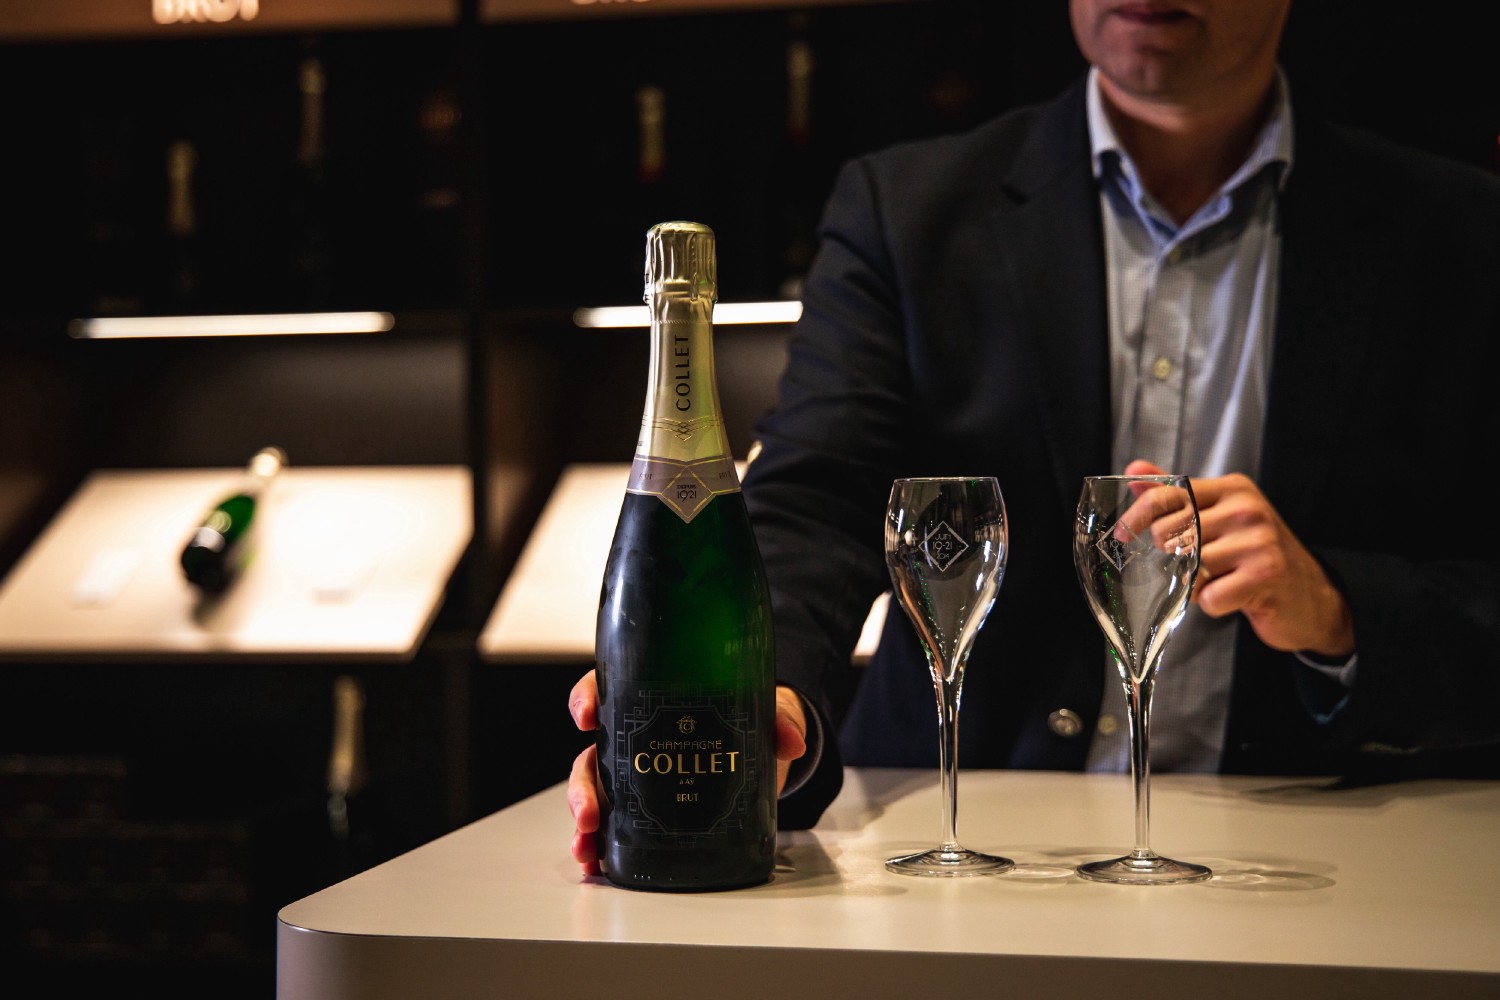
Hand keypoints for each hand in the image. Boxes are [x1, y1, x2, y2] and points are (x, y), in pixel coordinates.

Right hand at [566, 670, 808, 875]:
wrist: (767, 753)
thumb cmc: (753, 720)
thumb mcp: (767, 712)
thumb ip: (779, 720)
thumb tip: (792, 742)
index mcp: (654, 699)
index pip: (606, 687)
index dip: (586, 699)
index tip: (586, 717)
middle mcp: (636, 737)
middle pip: (592, 755)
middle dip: (581, 787)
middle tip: (589, 813)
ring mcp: (639, 775)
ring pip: (597, 793)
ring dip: (585, 822)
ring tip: (588, 849)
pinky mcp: (649, 808)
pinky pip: (615, 825)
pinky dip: (602, 846)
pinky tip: (596, 865)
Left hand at [1125, 460, 1354, 658]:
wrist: (1309, 596)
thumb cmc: (1255, 554)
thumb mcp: (1218, 516)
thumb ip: (1176, 496)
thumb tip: (1134, 470)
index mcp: (1233, 489)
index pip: (1169, 495)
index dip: (1137, 516)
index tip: (1123, 534)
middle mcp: (1246, 509)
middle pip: (1171, 533)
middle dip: (1172, 555)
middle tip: (1196, 563)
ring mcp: (1258, 542)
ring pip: (1189, 567)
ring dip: (1194, 583)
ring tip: (1220, 579)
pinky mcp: (1264, 576)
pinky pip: (1209, 596)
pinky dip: (1212, 604)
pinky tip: (1234, 596)